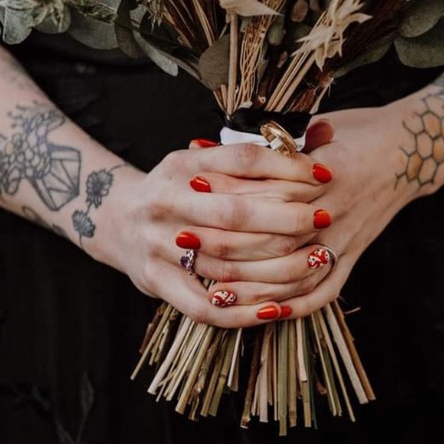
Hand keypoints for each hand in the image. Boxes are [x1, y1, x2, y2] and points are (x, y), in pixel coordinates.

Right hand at [87, 142, 335, 327]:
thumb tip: (327, 132)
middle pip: (235, 211)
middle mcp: (167, 201)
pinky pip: (202, 304)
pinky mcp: (155, 281)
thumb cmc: (180, 189)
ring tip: (316, 262)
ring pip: (224, 260)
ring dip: (275, 265)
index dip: (287, 167)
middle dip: (287, 217)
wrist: (116, 221)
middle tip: (324, 218)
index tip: (323, 176)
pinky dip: (240, 310)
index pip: (242, 160)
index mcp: (183, 164)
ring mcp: (158, 243)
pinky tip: (276, 309)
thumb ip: (261, 151)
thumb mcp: (207, 159)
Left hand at [202, 103, 417, 317]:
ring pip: (293, 272)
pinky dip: (294, 304)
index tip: (191, 190)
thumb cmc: (358, 130)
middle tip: (184, 243)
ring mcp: (345, 236)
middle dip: (225, 244)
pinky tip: (264, 312)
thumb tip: (209, 144)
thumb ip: (270, 141)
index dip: (226, 194)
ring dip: (252, 284)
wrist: (411, 149)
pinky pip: (324, 289)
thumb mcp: (315, 123)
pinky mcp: (355, 254)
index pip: (266, 190)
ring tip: (212, 288)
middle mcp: (332, 208)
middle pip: (272, 237)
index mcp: (321, 170)